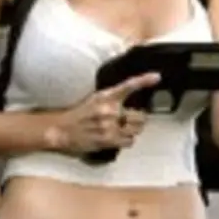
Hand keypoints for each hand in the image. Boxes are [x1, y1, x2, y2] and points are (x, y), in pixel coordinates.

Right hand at [46, 72, 160, 155]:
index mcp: (106, 96)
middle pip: (140, 116)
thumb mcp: (95, 100)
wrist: (62, 130)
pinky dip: (126, 140)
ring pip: (136, 129)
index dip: (144, 80)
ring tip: (121, 129)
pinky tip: (116, 137)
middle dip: (138, 119)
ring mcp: (110, 125)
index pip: (128, 85)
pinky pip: (129, 141)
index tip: (157, 76)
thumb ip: (113, 100)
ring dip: (132, 130)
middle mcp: (109, 109)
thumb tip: (132, 106)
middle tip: (129, 120)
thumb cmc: (79, 114)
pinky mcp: (108, 140)